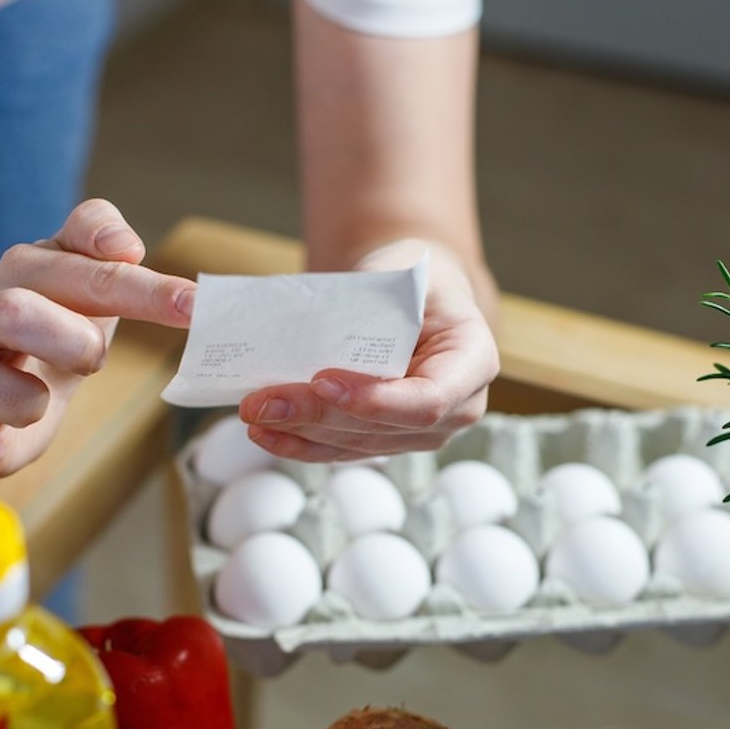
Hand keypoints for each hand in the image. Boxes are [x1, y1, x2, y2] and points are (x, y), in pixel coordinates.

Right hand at [0, 199, 194, 477]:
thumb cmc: (51, 325)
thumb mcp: (80, 279)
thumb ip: (99, 241)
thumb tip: (125, 243)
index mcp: (29, 275)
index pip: (80, 264)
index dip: (137, 285)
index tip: (193, 305)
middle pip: (12, 312)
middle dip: (67, 337)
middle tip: (95, 358)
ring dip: (18, 398)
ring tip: (41, 403)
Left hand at [237, 240, 499, 461]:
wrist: (418, 297)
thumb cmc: (413, 280)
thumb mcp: (401, 276)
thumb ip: (367, 309)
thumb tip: (301, 335)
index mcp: (474, 360)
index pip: (428, 399)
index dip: (375, 400)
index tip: (323, 381)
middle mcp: (458, 408)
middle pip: (384, 428)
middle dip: (318, 416)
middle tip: (263, 401)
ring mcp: (423, 433)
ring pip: (358, 445)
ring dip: (302, 433)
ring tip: (255, 413)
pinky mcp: (389, 441)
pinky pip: (345, 451)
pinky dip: (302, 444)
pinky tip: (267, 434)